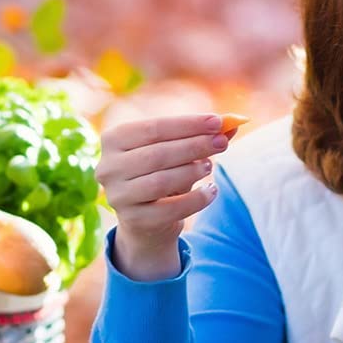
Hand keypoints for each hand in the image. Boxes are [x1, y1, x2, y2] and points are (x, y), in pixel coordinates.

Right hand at [98, 114, 231, 280]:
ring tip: (210, 166)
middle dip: (194, 146)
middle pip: (157, 154)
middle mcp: (108, 167)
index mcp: (114, 140)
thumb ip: (202, 136)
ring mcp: (118, 195)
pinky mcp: (133, 220)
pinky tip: (211, 191)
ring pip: (161, 181)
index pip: (153, 127)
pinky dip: (196, 200)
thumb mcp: (178, 152)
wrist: (148, 218)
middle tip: (222, 143)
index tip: (217, 122)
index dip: (187, 124)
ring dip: (191, 171)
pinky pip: (170, 209)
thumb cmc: (163, 173)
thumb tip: (233, 123)